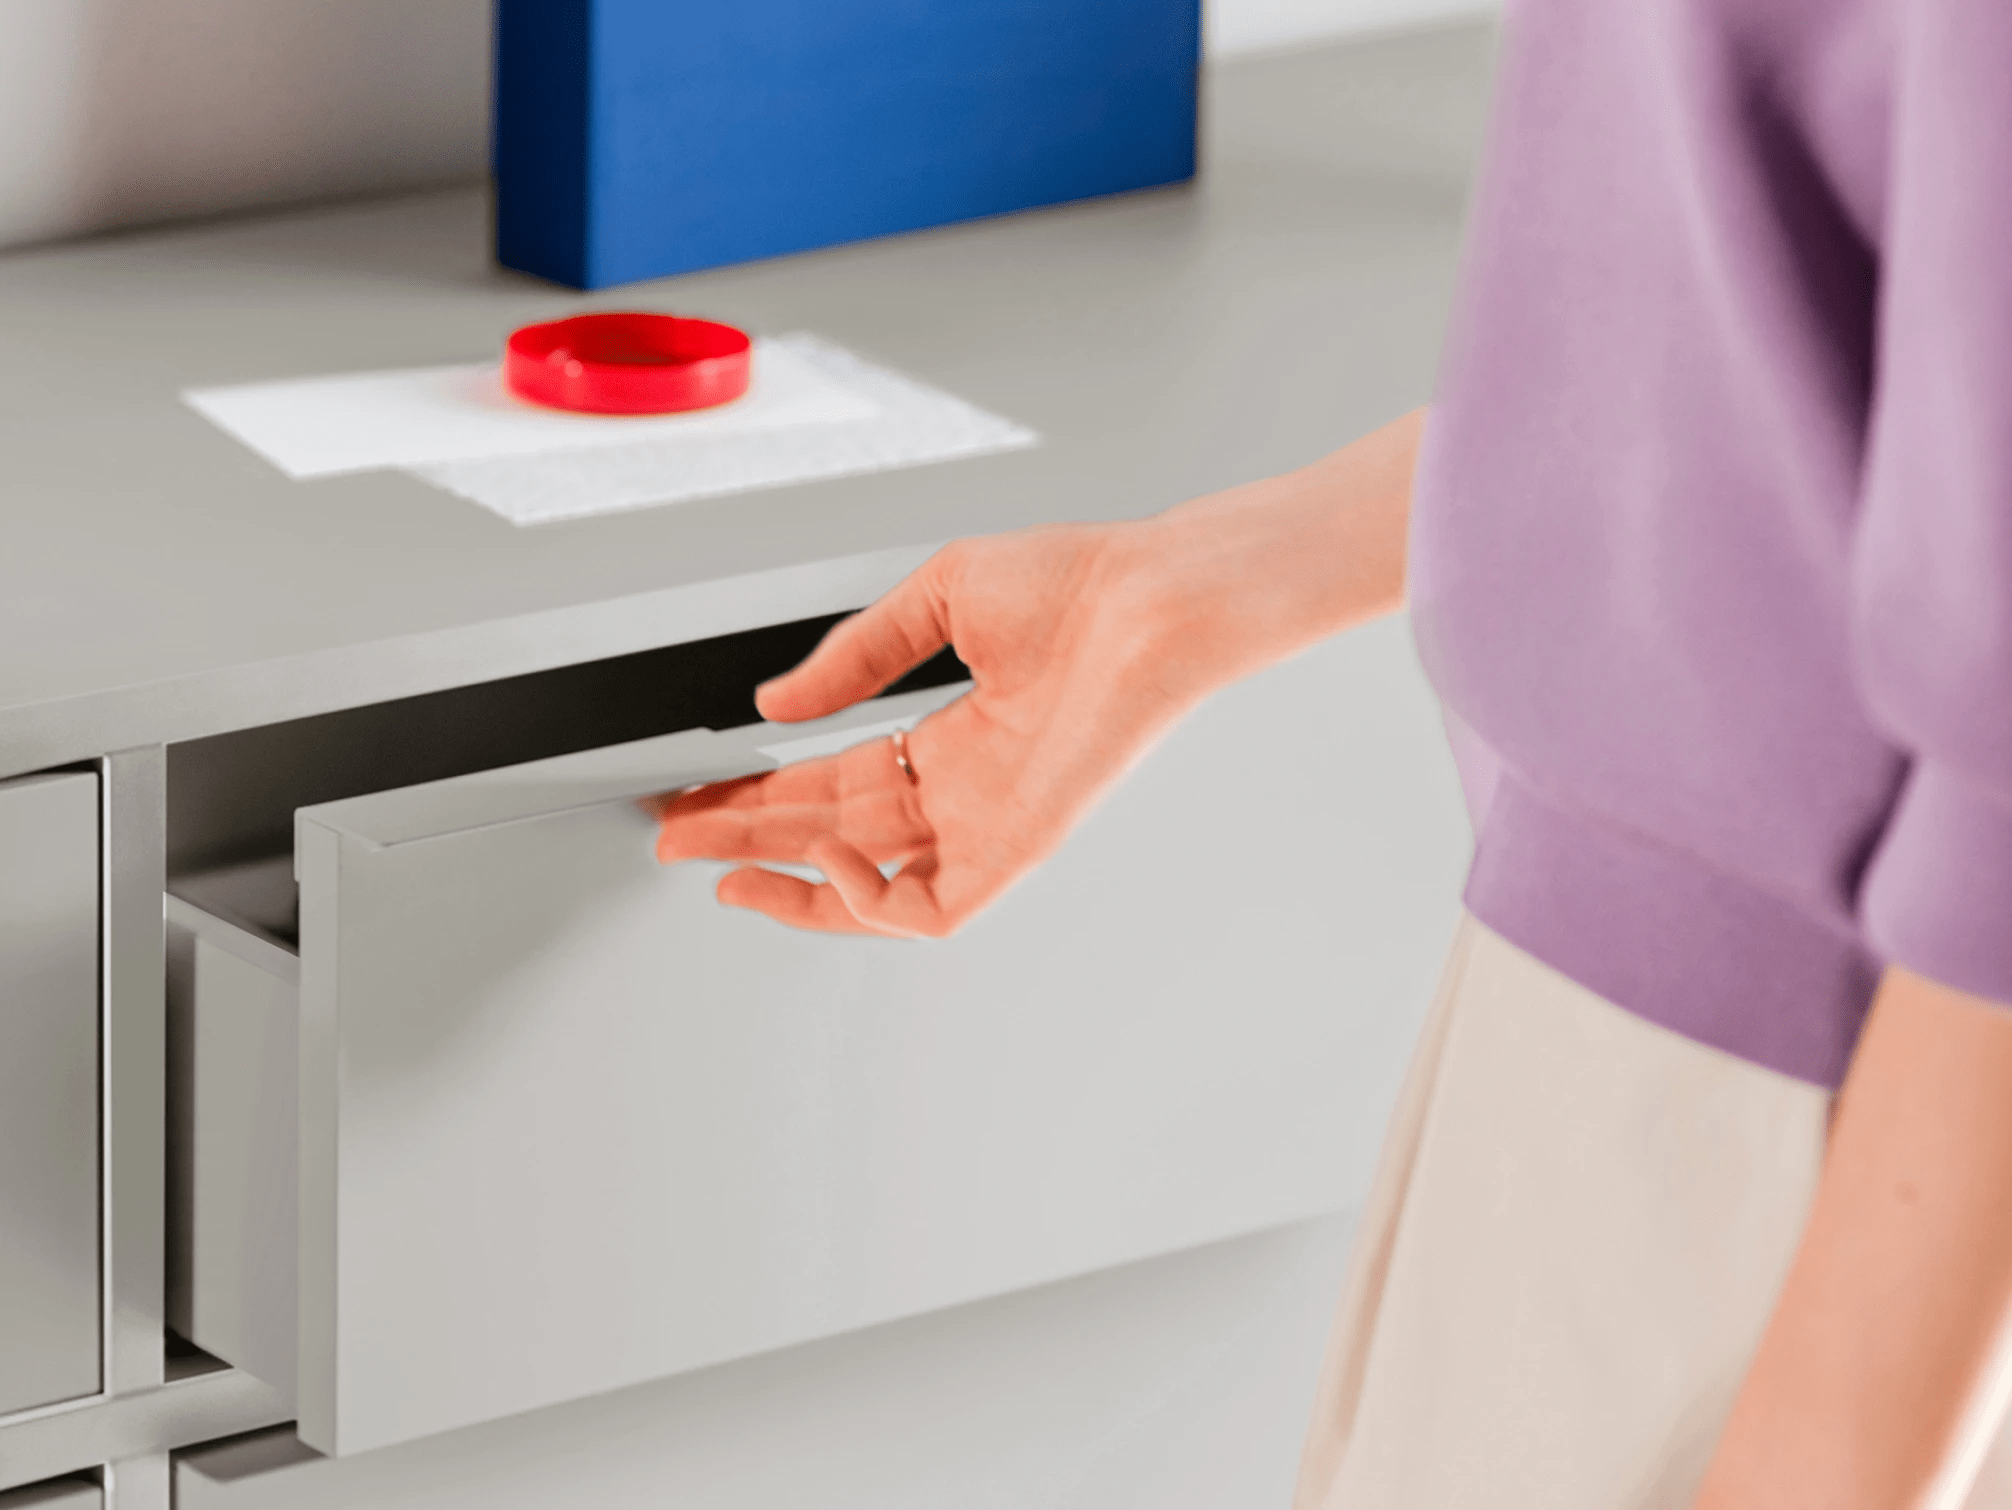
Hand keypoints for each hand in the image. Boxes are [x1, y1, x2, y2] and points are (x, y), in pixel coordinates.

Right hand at [653, 521, 1196, 935]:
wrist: (1148, 596)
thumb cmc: (1079, 584)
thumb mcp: (935, 602)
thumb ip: (853, 659)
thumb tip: (777, 705)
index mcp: (949, 738)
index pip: (833, 784)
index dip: (759, 794)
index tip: (699, 796)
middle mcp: (965, 791)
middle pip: (834, 835)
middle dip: (749, 840)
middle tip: (679, 840)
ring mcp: (989, 824)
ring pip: (871, 889)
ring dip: (791, 887)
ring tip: (724, 874)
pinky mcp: (1017, 848)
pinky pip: (931, 910)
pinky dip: (870, 902)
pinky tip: (826, 862)